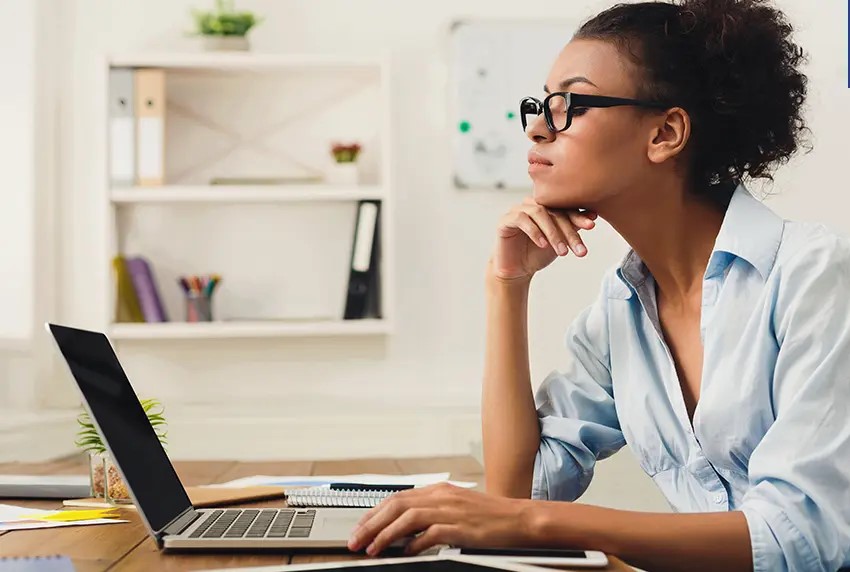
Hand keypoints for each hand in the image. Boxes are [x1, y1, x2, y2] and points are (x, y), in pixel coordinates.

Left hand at [347, 483, 530, 556]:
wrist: (519, 519)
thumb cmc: (490, 516)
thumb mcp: (456, 507)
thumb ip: (431, 512)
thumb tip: (405, 529)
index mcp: (438, 490)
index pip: (397, 497)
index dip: (374, 512)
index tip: (360, 527)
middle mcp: (441, 496)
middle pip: (395, 505)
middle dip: (370, 523)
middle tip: (356, 540)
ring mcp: (450, 510)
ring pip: (406, 518)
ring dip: (385, 534)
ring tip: (372, 549)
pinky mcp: (460, 527)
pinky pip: (429, 534)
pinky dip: (414, 543)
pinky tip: (406, 552)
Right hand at [490, 198, 596, 282]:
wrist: (517, 271)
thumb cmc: (538, 254)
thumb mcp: (560, 240)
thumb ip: (572, 227)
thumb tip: (593, 215)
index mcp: (546, 206)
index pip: (564, 207)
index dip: (578, 216)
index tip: (591, 226)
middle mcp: (532, 204)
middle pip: (554, 212)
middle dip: (568, 231)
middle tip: (579, 249)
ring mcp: (517, 210)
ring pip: (539, 213)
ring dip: (553, 233)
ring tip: (562, 252)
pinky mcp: (505, 220)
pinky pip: (521, 219)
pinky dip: (534, 232)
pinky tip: (543, 245)